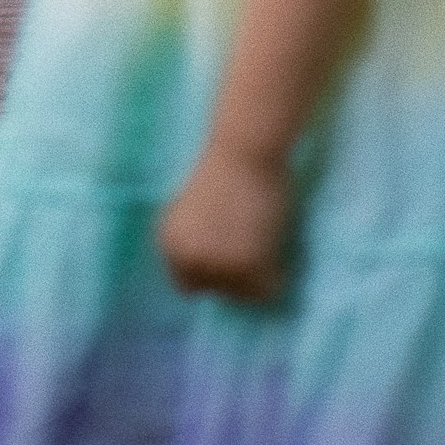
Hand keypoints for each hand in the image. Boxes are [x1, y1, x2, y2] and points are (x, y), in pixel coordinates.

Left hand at [158, 142, 290, 302]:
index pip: (187, 285)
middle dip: (234, 275)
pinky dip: (275, 277)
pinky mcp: (247, 266)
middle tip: (250, 244)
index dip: (211, 272)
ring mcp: (216, 266)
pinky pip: (266, 291)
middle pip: (218, 291)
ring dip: (255, 275)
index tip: (227, 255)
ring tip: (262, 241)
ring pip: (244, 294)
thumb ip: (193, 242)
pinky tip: (274, 249)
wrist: (245, 150)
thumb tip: (201, 279)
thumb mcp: (191, 210)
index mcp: (169, 245)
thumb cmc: (223, 169)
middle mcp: (188, 260)